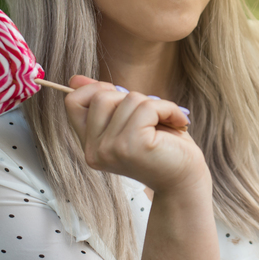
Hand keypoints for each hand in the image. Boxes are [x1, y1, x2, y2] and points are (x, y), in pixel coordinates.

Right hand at [64, 75, 210, 194]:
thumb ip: (103, 100)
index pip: (73, 102)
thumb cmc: (161, 147)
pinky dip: (168, 109)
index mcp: (90, 144)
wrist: (185, 181)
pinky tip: (177, 124)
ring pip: (127, 99)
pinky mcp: (131, 145)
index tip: (121, 99)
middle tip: (150, 118)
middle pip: (101, 96)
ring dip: (154, 104)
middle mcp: (94, 151)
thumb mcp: (129, 119)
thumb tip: (75, 78)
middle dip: (131, 99)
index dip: (95, 90)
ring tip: (165, 124)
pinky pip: (147, 107)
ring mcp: (110, 150)